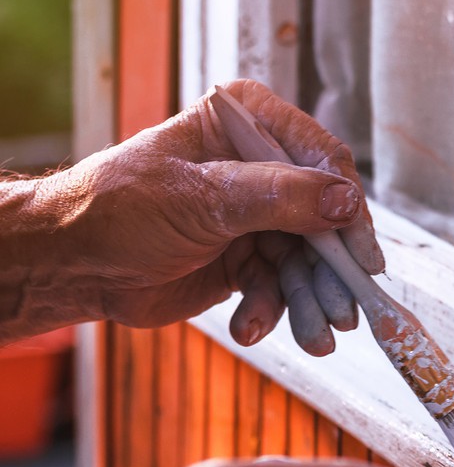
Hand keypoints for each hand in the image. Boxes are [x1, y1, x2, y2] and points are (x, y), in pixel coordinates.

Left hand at [0, 79, 380, 353]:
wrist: (77, 264)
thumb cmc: (122, 209)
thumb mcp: (203, 198)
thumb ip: (280, 198)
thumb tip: (347, 202)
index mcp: (248, 128)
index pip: (321, 162)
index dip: (349, 211)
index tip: (363, 257)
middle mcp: (260, 170)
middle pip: (322, 220)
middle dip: (330, 272)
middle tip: (343, 315)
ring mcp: (256, 218)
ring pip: (304, 262)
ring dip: (307, 303)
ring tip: (314, 339)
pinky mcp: (247, 260)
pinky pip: (277, 288)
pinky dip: (269, 312)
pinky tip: (249, 328)